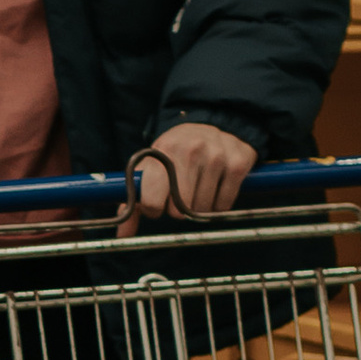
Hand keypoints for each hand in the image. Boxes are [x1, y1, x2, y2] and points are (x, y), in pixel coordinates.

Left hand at [123, 124, 255, 229]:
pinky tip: (215, 188)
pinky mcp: (237, 164)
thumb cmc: (175, 153)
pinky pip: (224, 206)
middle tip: (181, 195)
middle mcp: (190, 151)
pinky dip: (218, 205)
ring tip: (198, 188)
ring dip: (199, 208)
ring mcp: (216, 156)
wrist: (210, 124)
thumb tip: (123, 235)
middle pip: (180, 210)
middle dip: (178, 209)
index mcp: (164, 152)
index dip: (154, 208)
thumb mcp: (151, 168)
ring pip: (203, 210)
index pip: (152, 201)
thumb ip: (133, 203)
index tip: (158, 201)